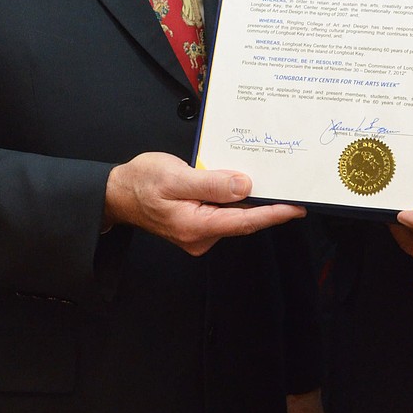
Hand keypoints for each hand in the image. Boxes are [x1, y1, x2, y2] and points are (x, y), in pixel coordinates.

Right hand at [104, 152, 305, 255]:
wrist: (117, 193)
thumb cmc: (141, 183)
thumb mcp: (176, 177)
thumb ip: (211, 183)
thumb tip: (244, 186)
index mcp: (196, 226)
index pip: (244, 221)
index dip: (273, 214)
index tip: (296, 207)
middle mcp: (200, 236)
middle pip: (242, 220)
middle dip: (266, 204)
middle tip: (289, 186)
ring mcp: (199, 233)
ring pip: (233, 216)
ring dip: (249, 200)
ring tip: (268, 181)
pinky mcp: (197, 225)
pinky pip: (222, 213)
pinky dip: (234, 200)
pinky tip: (240, 184)